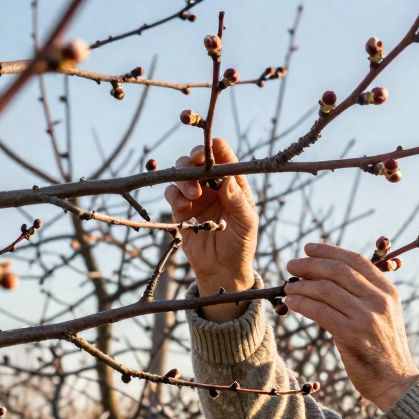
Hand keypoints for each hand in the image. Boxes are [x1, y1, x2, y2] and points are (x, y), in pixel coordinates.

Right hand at [165, 138, 256, 320]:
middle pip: (198, 161)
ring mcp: (195, 196)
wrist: (223, 271)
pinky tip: (183, 206)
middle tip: (195, 164)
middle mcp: (213, 186)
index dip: (217, 149)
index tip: (210, 147)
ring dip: (185, 178)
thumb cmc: (241, 246)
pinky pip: (171, 194)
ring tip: (193, 195)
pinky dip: (174, 195)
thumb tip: (228, 178)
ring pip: (182, 174)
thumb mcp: (246, 224)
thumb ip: (238, 201)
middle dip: (195, 159)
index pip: (225, 159)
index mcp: (233, 185)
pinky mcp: (180, 210)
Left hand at [284, 243, 418, 410]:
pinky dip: (301, 304)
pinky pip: (320, 312)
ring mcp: (366, 318)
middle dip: (310, 265)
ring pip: (325, 290)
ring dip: (301, 286)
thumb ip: (365, 295)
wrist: (396, 382)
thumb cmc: (383, 349)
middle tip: (291, 266)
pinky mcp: (352, 336)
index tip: (308, 249)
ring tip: (288, 288)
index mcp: (388, 291)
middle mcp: (379, 301)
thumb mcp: (384, 315)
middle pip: (337, 271)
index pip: (355, 260)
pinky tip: (291, 303)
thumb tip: (326, 276)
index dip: (329, 251)